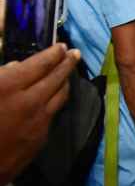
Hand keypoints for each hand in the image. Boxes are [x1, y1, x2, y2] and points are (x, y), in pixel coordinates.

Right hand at [0, 44, 79, 183]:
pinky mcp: (41, 138)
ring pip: (60, 96)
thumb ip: (0, 76)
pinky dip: (56, 101)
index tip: (63, 46)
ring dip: (66, 82)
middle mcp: (29, 102)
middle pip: (56, 78)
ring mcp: (38, 121)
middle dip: (67, 63)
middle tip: (75, 54)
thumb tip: (17, 67)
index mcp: (8, 87)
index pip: (40, 64)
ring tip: (68, 73)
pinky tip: (55, 98)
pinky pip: (53, 113)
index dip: (54, 53)